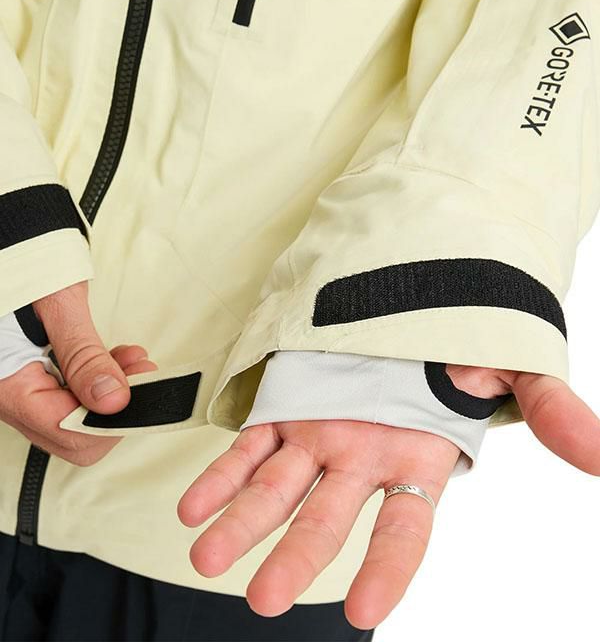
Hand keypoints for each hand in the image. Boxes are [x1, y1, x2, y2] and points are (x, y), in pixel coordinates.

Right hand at [0, 280, 157, 464]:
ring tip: (134, 362)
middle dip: (115, 408)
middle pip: (72, 434)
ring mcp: (20, 389)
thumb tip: (113, 400)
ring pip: (75, 417)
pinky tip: (117, 360)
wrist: (10, 247)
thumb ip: (84, 355)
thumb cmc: (21, 264)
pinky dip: (98, 382)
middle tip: (141, 375)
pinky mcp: (33, 378)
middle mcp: (10, 396)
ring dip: (111, 394)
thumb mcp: (58, 306)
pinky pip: (70, 397)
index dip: (112, 418)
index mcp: (8, 386)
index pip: (68, 431)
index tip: (142, 391)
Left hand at [178, 365, 599, 629]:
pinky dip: (221, 474)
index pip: (405, 530)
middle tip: (263, 598)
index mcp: (416, 459)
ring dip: (241, 523)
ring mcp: (319, 436)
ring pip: (277, 490)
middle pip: (328, 521)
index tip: (364, 611)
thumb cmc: (464, 343)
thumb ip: (551, 410)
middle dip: (296, 557)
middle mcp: (361, 458)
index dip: (388, 570)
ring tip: (204, 557)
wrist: (414, 305)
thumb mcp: (515, 370)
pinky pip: (250, 447)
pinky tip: (192, 505)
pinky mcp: (286, 409)